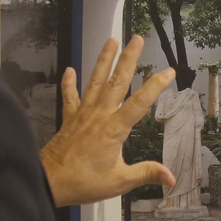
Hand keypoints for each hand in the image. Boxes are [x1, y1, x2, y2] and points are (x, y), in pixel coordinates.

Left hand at [41, 37, 175, 206]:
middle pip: (117, 81)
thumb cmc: (82, 182)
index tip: (168, 72)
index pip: (140, 103)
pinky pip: (70, 97)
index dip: (155, 86)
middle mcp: (99, 115)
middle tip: (137, 39)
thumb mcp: (119, 181)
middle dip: (129, 59)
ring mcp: (83, 114)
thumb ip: (146, 174)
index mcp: (114, 129)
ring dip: (104, 60)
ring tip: (111, 41)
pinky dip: (69, 83)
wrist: (49, 181)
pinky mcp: (70, 119)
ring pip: (96, 81)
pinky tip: (70, 70)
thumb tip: (171, 177)